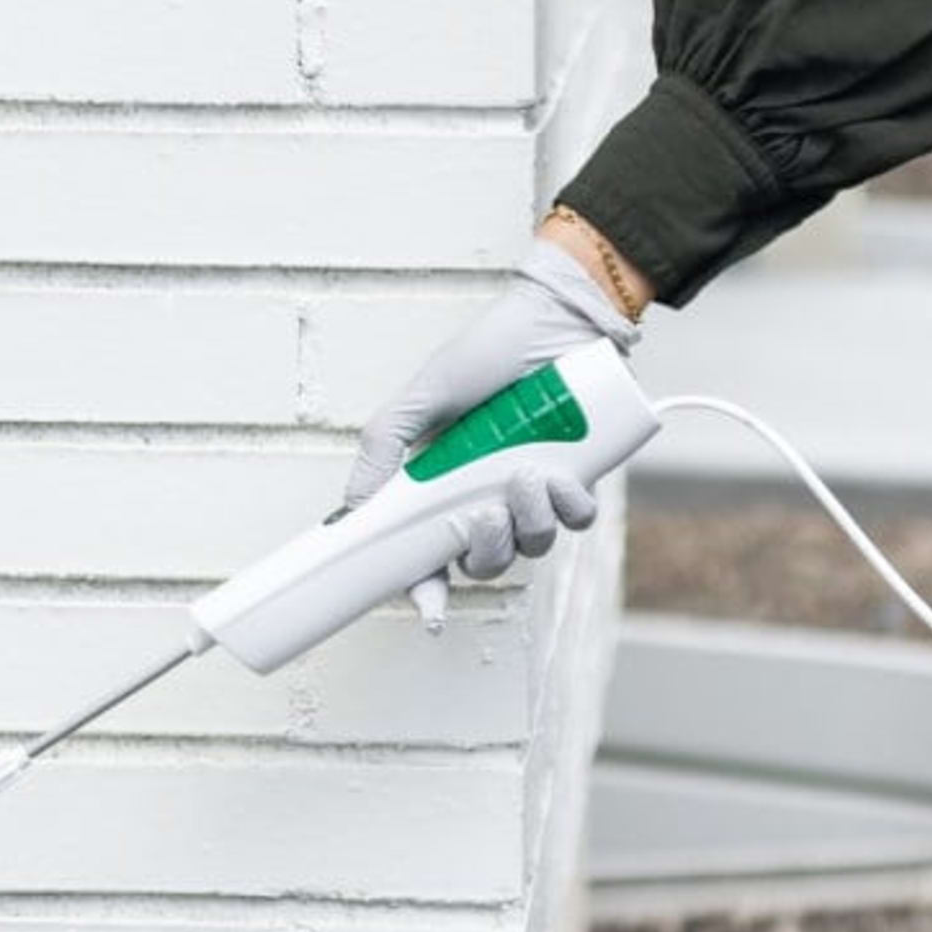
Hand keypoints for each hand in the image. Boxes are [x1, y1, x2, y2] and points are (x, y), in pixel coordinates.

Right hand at [340, 234, 635, 584]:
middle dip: (484, 552)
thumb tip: (353, 509)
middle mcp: (489, 496)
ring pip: (531, 544)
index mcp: (444, 488)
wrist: (551, 321)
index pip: (431, 555)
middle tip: (484, 515)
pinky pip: (576, 519)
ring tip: (527, 476)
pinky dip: (569, 507)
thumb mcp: (422, 399)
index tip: (429, 610)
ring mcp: (534, 492)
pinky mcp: (578, 479)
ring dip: (528, 522)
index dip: (429, 589)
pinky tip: (561, 478)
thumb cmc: (485, 354)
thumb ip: (384, 448)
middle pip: (484, 562)